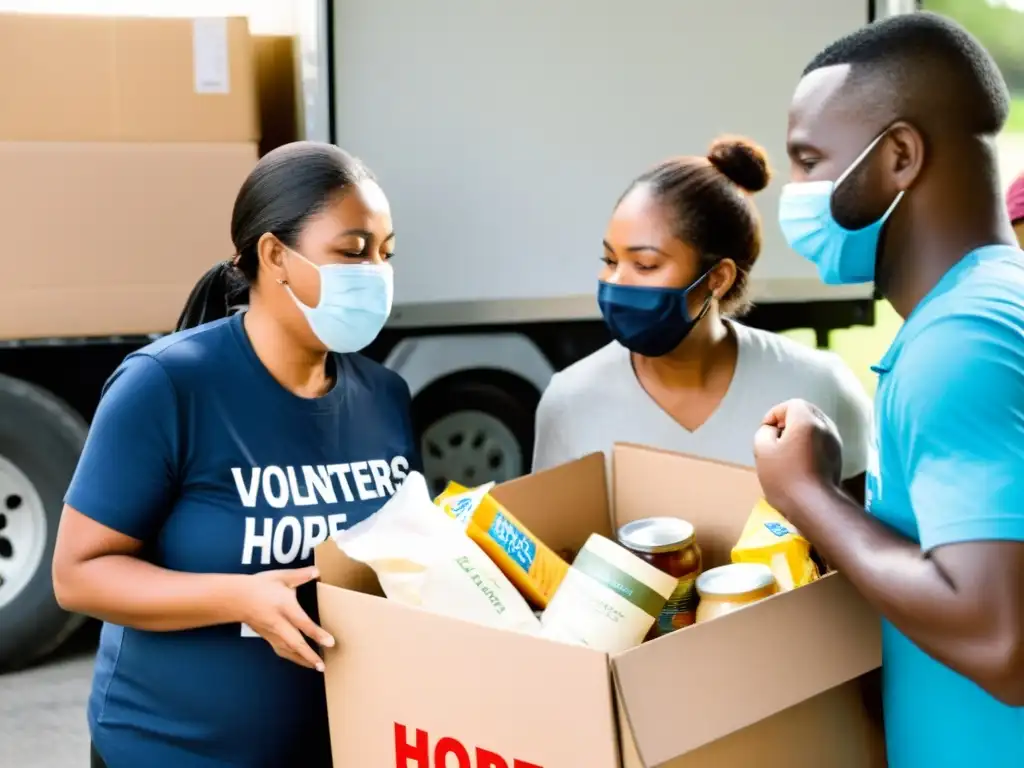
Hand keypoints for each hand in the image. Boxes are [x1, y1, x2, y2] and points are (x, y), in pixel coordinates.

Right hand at [237, 566, 334, 670]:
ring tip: (316, 667)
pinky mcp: (267, 637)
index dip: (317, 634)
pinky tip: (301, 661)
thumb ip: (300, 575)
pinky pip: (281, 650)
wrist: (236, 598)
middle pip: (295, 643)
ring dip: (302, 660)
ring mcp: (272, 633)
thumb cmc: (260, 586)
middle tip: (322, 666)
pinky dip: (293, 657)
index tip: (330, 642)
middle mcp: (278, 623)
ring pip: (288, 650)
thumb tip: (317, 570)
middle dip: (309, 656)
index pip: (303, 623)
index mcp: (284, 607)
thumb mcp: (281, 576)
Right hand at [753, 399, 843, 519]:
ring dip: (800, 433)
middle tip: (776, 438)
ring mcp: (835, 443)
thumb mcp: (762, 450)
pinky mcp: (838, 458)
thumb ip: (764, 432)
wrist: (814, 506)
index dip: (775, 414)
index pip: (791, 404)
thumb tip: (772, 430)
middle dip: (789, 421)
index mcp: (807, 421)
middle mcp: (825, 427)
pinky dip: (809, 444)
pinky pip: (821, 441)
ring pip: (815, 427)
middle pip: (806, 412)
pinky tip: (799, 462)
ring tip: (786, 452)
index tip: (766, 431)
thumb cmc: (785, 477)